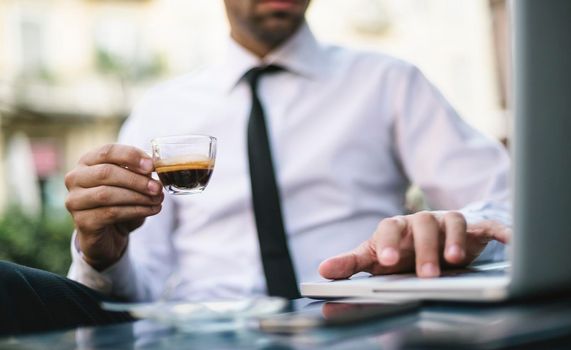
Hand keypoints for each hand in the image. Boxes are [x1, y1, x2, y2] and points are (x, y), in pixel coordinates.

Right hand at [65, 144, 163, 269]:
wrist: (108, 235)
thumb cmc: (120, 202)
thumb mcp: (130, 183)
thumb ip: (138, 172)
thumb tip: (152, 166)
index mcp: (87, 162)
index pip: (107, 151)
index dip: (130, 156)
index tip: (151, 165)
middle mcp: (75, 178)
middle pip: (106, 172)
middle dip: (136, 180)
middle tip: (157, 187)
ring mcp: (75, 200)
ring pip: (107, 194)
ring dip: (137, 197)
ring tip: (157, 200)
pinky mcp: (82, 221)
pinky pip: (110, 213)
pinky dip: (135, 211)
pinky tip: (151, 210)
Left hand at [319, 211, 510, 278]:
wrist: (431, 240)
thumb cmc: (401, 251)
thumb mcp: (375, 257)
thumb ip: (351, 264)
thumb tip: (322, 272)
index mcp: (397, 228)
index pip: (389, 229)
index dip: (388, 243)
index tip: (386, 261)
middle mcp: (422, 222)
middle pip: (422, 225)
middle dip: (424, 249)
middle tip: (425, 274)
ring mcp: (447, 223)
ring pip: (452, 222)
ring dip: (454, 241)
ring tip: (455, 261)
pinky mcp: (473, 228)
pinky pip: (487, 226)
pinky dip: (499, 230)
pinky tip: (507, 240)